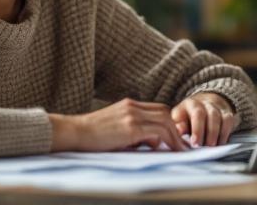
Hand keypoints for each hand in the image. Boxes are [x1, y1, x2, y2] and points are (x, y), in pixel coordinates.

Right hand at [49, 98, 187, 151]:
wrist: (75, 132)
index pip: (157, 109)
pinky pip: (158, 132)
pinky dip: (168, 141)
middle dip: (176, 129)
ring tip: (180, 150)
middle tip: (182, 145)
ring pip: (165, 121)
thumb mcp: (115, 127)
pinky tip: (170, 150)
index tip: (174, 137)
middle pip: (165, 112)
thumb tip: (151, 142)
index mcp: (128, 105)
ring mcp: (132, 115)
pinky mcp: (131, 127)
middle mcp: (132, 106)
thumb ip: (133, 131)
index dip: (168, 122)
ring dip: (175, 136)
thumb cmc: (91, 135)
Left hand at [171, 92, 238, 146]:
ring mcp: (217, 108)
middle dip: (209, 133)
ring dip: (217, 134)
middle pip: (211, 116)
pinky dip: (225, 133)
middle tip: (205, 147)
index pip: (197, 114)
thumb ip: (179, 125)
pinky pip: (228, 122)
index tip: (195, 143)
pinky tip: (220, 143)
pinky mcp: (227, 114)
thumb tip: (180, 132)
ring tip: (212, 147)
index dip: (197, 129)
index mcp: (191, 104)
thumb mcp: (178, 119)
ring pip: (221, 119)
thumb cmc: (186, 117)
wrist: (202, 107)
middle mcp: (206, 104)